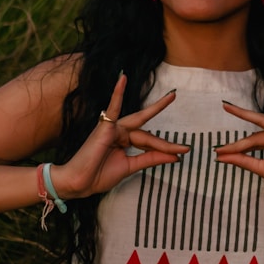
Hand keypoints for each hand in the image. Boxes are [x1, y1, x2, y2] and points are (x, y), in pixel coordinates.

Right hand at [51, 74, 188, 198]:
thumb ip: (151, 159)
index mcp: (124, 141)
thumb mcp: (131, 167)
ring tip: (172, 97)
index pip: (149, 143)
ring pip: (140, 125)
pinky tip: (123, 79)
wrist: (79, 184)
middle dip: (165, 138)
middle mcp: (120, 132)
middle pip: (147, 134)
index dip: (166, 149)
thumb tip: (175, 157)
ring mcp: (112, 128)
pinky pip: (113, 107)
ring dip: (156, 111)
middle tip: (184, 133)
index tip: (182, 154)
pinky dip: (118, 93)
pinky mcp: (105, 126)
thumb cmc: (98, 176)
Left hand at [215, 73, 263, 206]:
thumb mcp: (261, 168)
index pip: (252, 143)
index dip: (235, 148)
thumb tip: (221, 156)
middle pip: (255, 136)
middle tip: (222, 114)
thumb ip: (243, 160)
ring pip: (262, 127)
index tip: (219, 153)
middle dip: (237, 138)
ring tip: (228, 107)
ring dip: (244, 117)